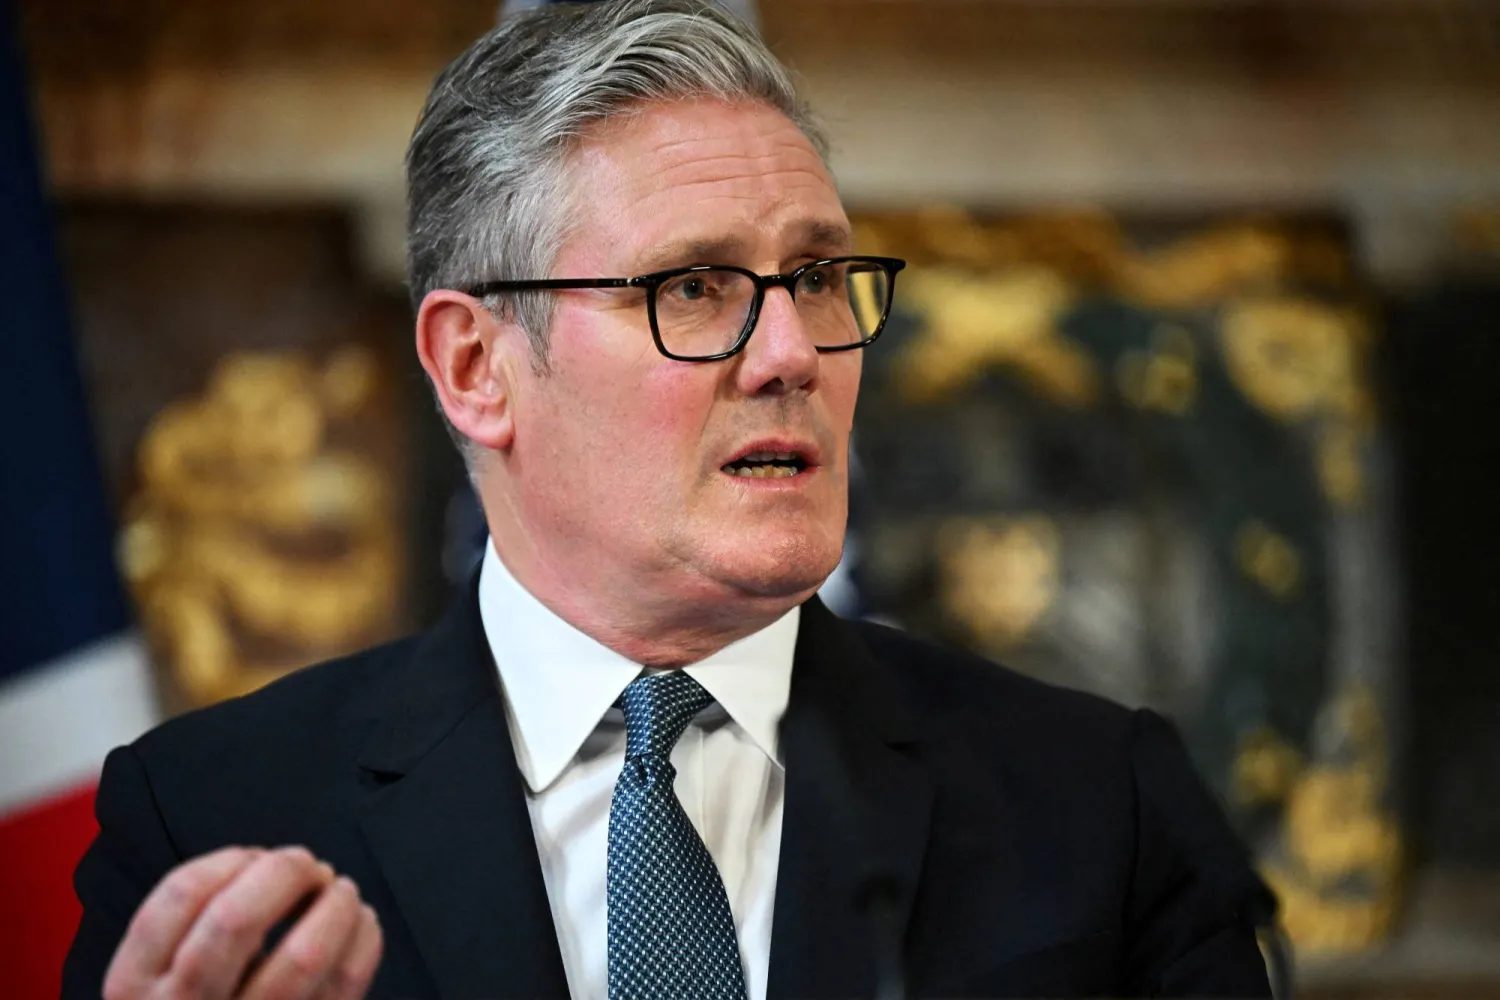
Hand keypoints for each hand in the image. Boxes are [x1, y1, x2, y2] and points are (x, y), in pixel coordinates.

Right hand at [102, 845, 383, 999]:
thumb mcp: (155, 980)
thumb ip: (187, 929)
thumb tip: (264, 867)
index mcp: (135, 987)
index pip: (178, 897)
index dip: (229, 860)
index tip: (255, 855)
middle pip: (236, 920)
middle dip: (284, 873)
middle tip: (305, 864)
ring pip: (303, 956)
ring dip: (334, 906)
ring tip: (340, 890)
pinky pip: (344, 986)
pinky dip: (362, 941)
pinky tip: (361, 923)